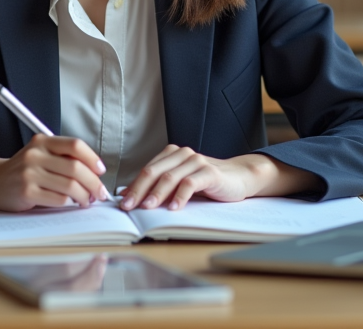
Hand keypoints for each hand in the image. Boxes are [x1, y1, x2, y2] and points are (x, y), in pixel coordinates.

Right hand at [0, 134, 109, 212]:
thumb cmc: (22, 170)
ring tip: (87, 200)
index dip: (92, 158)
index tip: (101, 171)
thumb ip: (62, 158)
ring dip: (84, 196)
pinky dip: (70, 204)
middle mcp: (35, 154)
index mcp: (42, 141)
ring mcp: (30, 173)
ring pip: (70, 185)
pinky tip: (72, 205)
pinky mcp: (26, 192)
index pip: (75, 145)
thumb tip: (95, 172)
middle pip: (76, 168)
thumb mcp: (39, 155)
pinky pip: (58, 199)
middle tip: (100, 192)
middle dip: (94, 183)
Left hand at [119, 147, 289, 210]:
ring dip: (156, 194)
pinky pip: (190, 184)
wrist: (239, 177)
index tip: (122, 203)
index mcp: (172, 154)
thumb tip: (132, 196)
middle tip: (128, 207)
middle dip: (138, 190)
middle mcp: (182, 154)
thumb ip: (161, 186)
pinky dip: (180, 197)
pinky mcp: (210, 172)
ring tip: (147, 208)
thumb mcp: (181, 182)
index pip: (147, 170)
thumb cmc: (207, 182)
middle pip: (154, 172)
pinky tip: (173, 209)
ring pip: (170, 177)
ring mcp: (196, 161)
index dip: (133, 186)